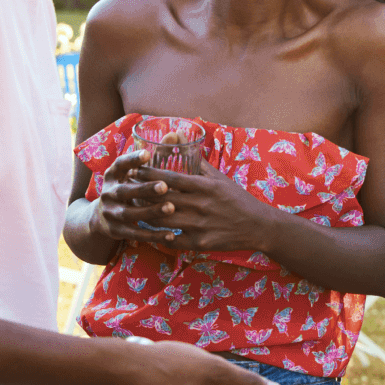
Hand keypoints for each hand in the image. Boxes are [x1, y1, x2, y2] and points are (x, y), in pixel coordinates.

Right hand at [90, 149, 180, 245]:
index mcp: (113, 176)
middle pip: (125, 191)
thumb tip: (175, 134)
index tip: (148, 154)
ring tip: (171, 208)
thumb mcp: (132, 174)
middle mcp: (108, 193)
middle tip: (165, 186)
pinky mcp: (116, 230)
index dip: (132, 159)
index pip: (120, 165)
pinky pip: (136, 234)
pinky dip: (153, 235)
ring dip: (151, 211)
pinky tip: (171, 234)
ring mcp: (110, 213)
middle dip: (144, 188)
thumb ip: (153, 157)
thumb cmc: (127, 189)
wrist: (99, 219)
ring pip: (131, 213)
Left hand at [131, 158, 278, 253]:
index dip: (148, 174)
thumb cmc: (238, 199)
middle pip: (161, 199)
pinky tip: (152, 233)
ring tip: (134, 210)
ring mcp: (199, 225)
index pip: (169, 178)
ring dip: (146, 215)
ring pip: (162, 220)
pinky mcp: (200, 242)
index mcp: (205, 187)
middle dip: (141, 194)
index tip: (133, 170)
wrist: (258, 226)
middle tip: (126, 190)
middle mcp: (200, 205)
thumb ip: (199, 163)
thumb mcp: (220, 179)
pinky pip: (172, 240)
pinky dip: (160, 236)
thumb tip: (183, 141)